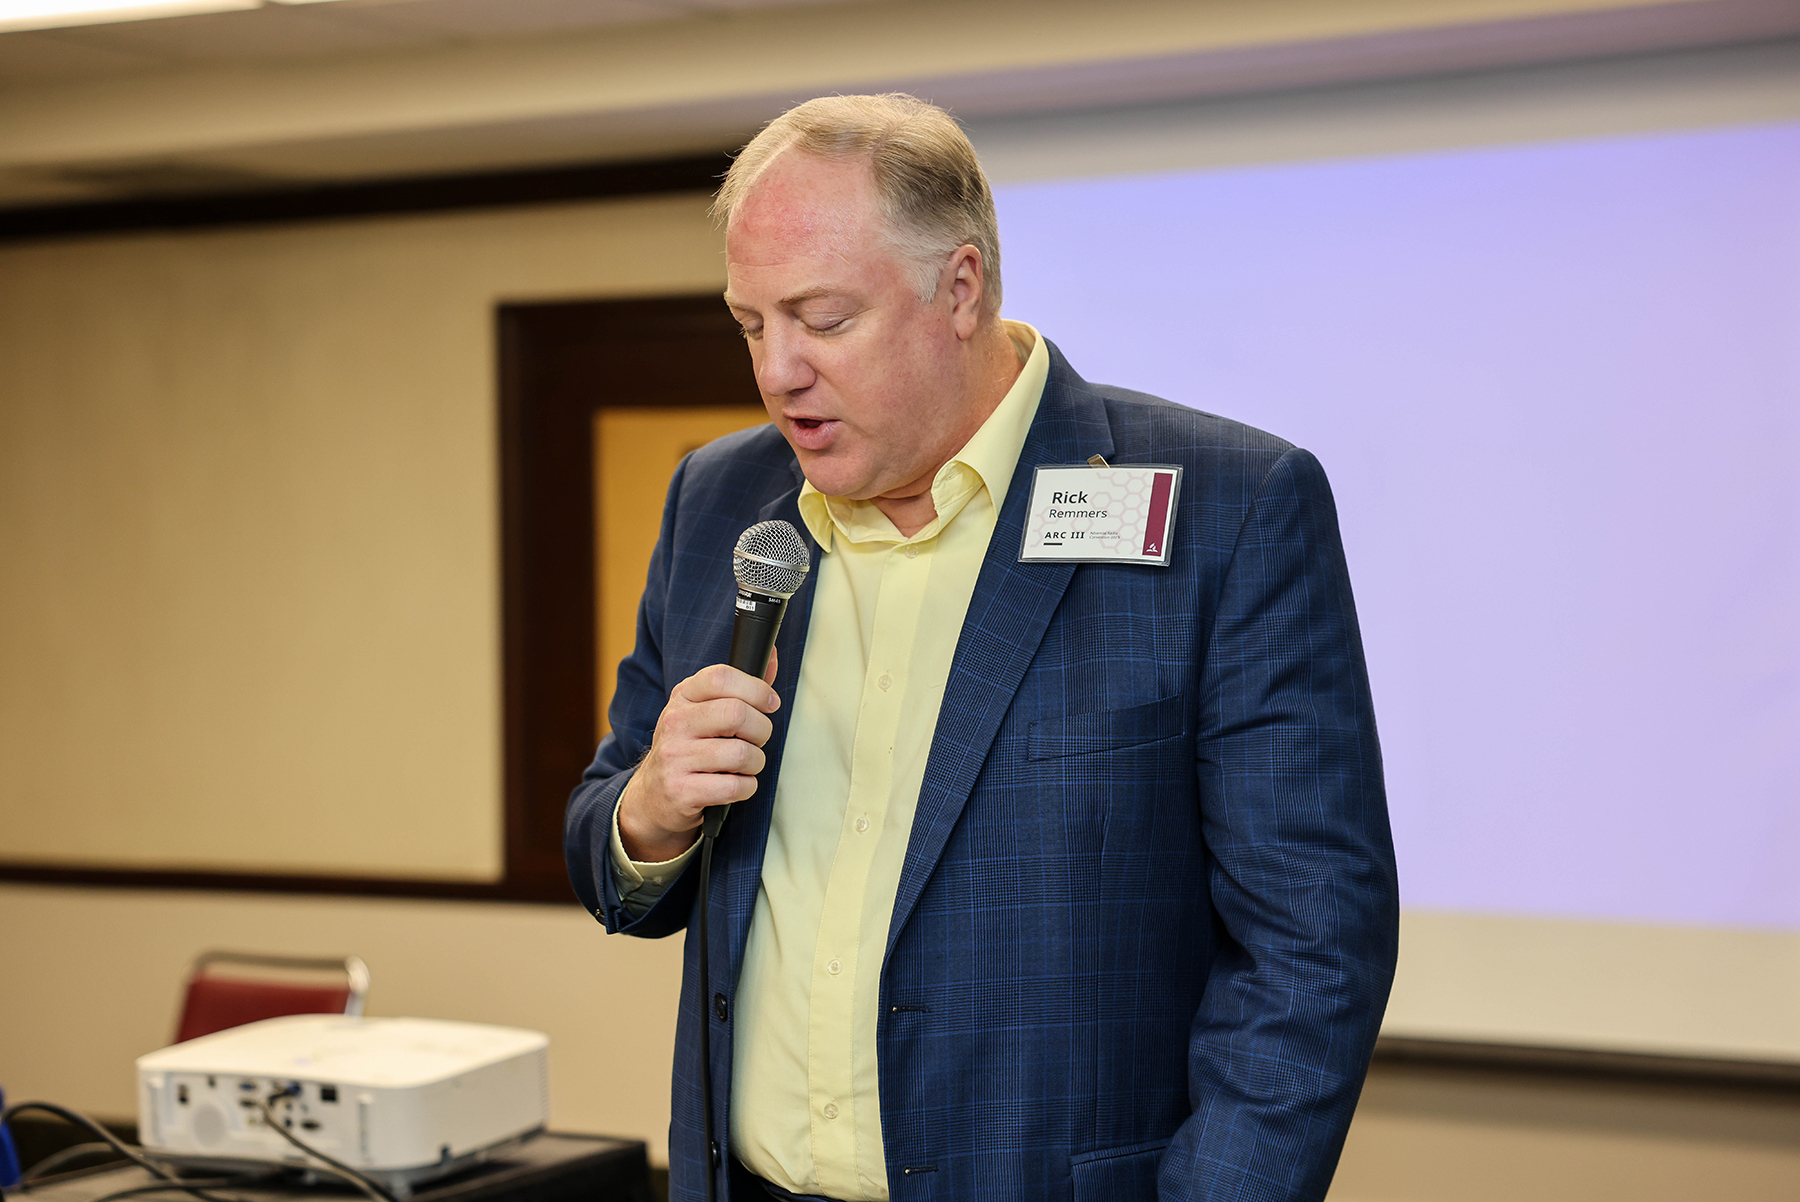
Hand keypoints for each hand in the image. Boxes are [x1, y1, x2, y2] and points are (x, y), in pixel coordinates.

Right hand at [617, 651, 779, 861]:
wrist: (651, 797)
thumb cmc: (686, 749)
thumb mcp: (702, 712)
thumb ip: (739, 688)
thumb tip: (771, 656)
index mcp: (682, 697)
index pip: (721, 677)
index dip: (756, 688)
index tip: (770, 703)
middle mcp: (674, 723)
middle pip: (737, 714)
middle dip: (761, 730)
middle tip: (756, 740)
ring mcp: (675, 757)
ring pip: (741, 754)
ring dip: (755, 763)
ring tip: (745, 765)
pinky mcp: (682, 791)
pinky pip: (734, 787)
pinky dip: (746, 787)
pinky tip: (736, 784)